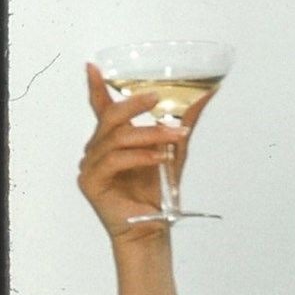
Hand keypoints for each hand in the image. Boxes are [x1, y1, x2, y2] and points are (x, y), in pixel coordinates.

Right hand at [78, 64, 214, 241]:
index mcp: (111, 139)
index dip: (96, 87)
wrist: (151, 228)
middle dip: (134, 105)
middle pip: (110, 117)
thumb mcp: (174, 150)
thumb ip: (183, 122)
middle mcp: (96, 149)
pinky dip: (140, 156)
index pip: (101, 108)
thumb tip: (204, 95)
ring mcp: (90, 165)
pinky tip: (159, 158)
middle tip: (157, 97)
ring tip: (175, 136)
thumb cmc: (157, 191)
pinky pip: (114, 161)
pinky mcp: (91, 182)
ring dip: (149, 134)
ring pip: (117, 138)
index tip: (92, 66)